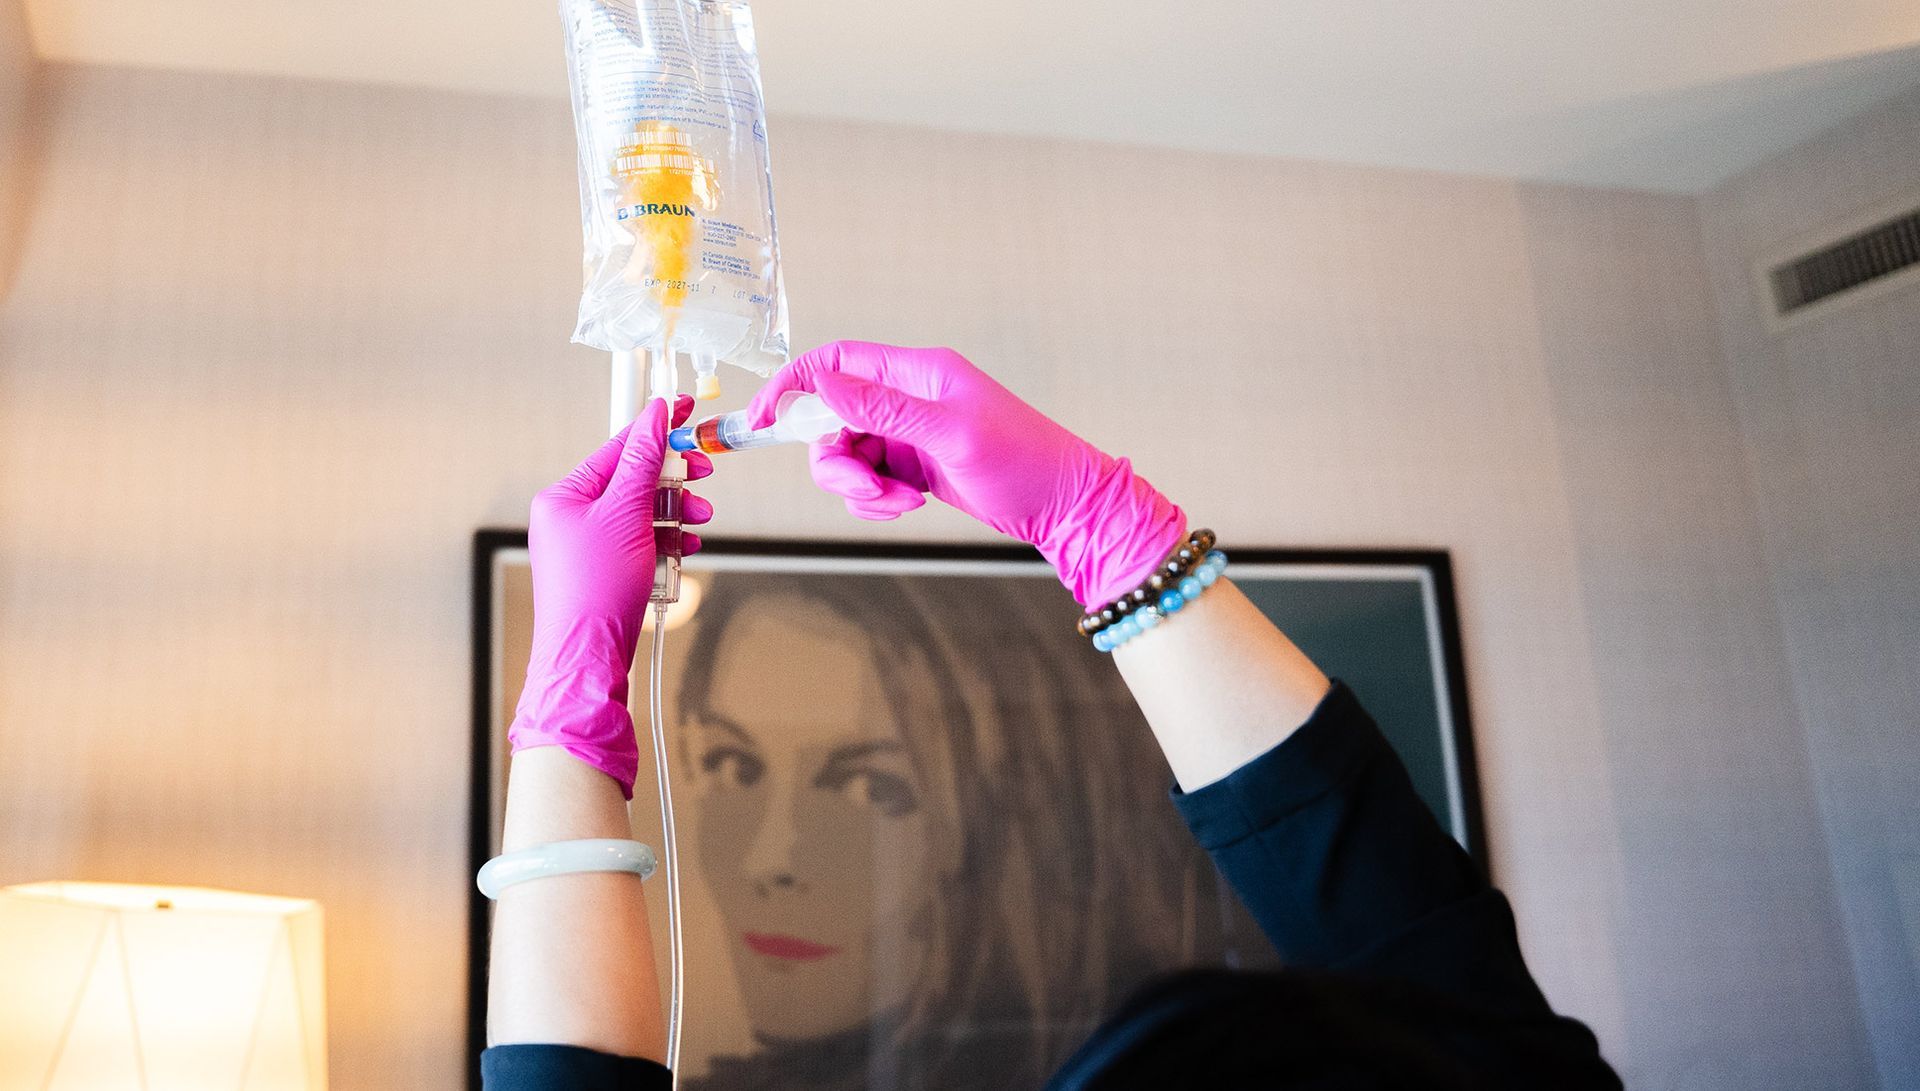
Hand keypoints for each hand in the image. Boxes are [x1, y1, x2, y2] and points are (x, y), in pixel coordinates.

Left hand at [510, 396, 713, 796]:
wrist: (587, 658)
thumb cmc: (596, 589)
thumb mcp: (625, 513)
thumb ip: (643, 461)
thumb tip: (655, 415)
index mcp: (563, 496)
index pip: (617, 448)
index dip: (657, 429)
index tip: (688, 408)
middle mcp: (570, 518)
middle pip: (633, 481)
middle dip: (673, 482)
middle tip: (704, 476)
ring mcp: (587, 548)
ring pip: (642, 515)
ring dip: (675, 515)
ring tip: (699, 523)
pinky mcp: (604, 573)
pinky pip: (641, 545)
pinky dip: (666, 543)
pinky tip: (684, 549)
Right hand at [748, 341, 1183, 606]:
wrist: (1067, 508)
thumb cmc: (1025, 463)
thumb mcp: (951, 435)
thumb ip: (882, 408)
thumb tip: (822, 381)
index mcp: (918, 372)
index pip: (836, 362)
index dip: (793, 386)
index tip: (764, 420)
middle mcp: (908, 398)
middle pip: (832, 419)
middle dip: (837, 461)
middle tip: (868, 489)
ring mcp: (909, 434)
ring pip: (847, 455)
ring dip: (860, 487)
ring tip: (900, 503)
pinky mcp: (913, 466)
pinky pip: (868, 480)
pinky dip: (876, 499)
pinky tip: (908, 506)